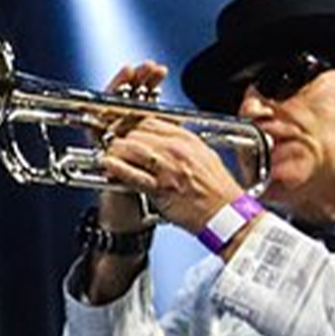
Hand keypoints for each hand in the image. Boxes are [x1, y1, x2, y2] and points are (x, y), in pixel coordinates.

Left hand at [97, 61, 246, 233]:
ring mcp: (168, 168)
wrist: (226, 214)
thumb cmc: (217, 190)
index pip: (150, 121)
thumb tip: (166, 138)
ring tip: (109, 156)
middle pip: (137, 133)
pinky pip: (133, 174)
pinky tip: (108, 165)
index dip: (132, 125)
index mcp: (188, 140)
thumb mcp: (204, 156)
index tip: (125, 131)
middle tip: (113, 145)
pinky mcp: (161, 188)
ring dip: (116, 151)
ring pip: (132, 149)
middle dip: (121, 138)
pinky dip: (117, 169)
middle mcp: (177, 150)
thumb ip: (184, 144)